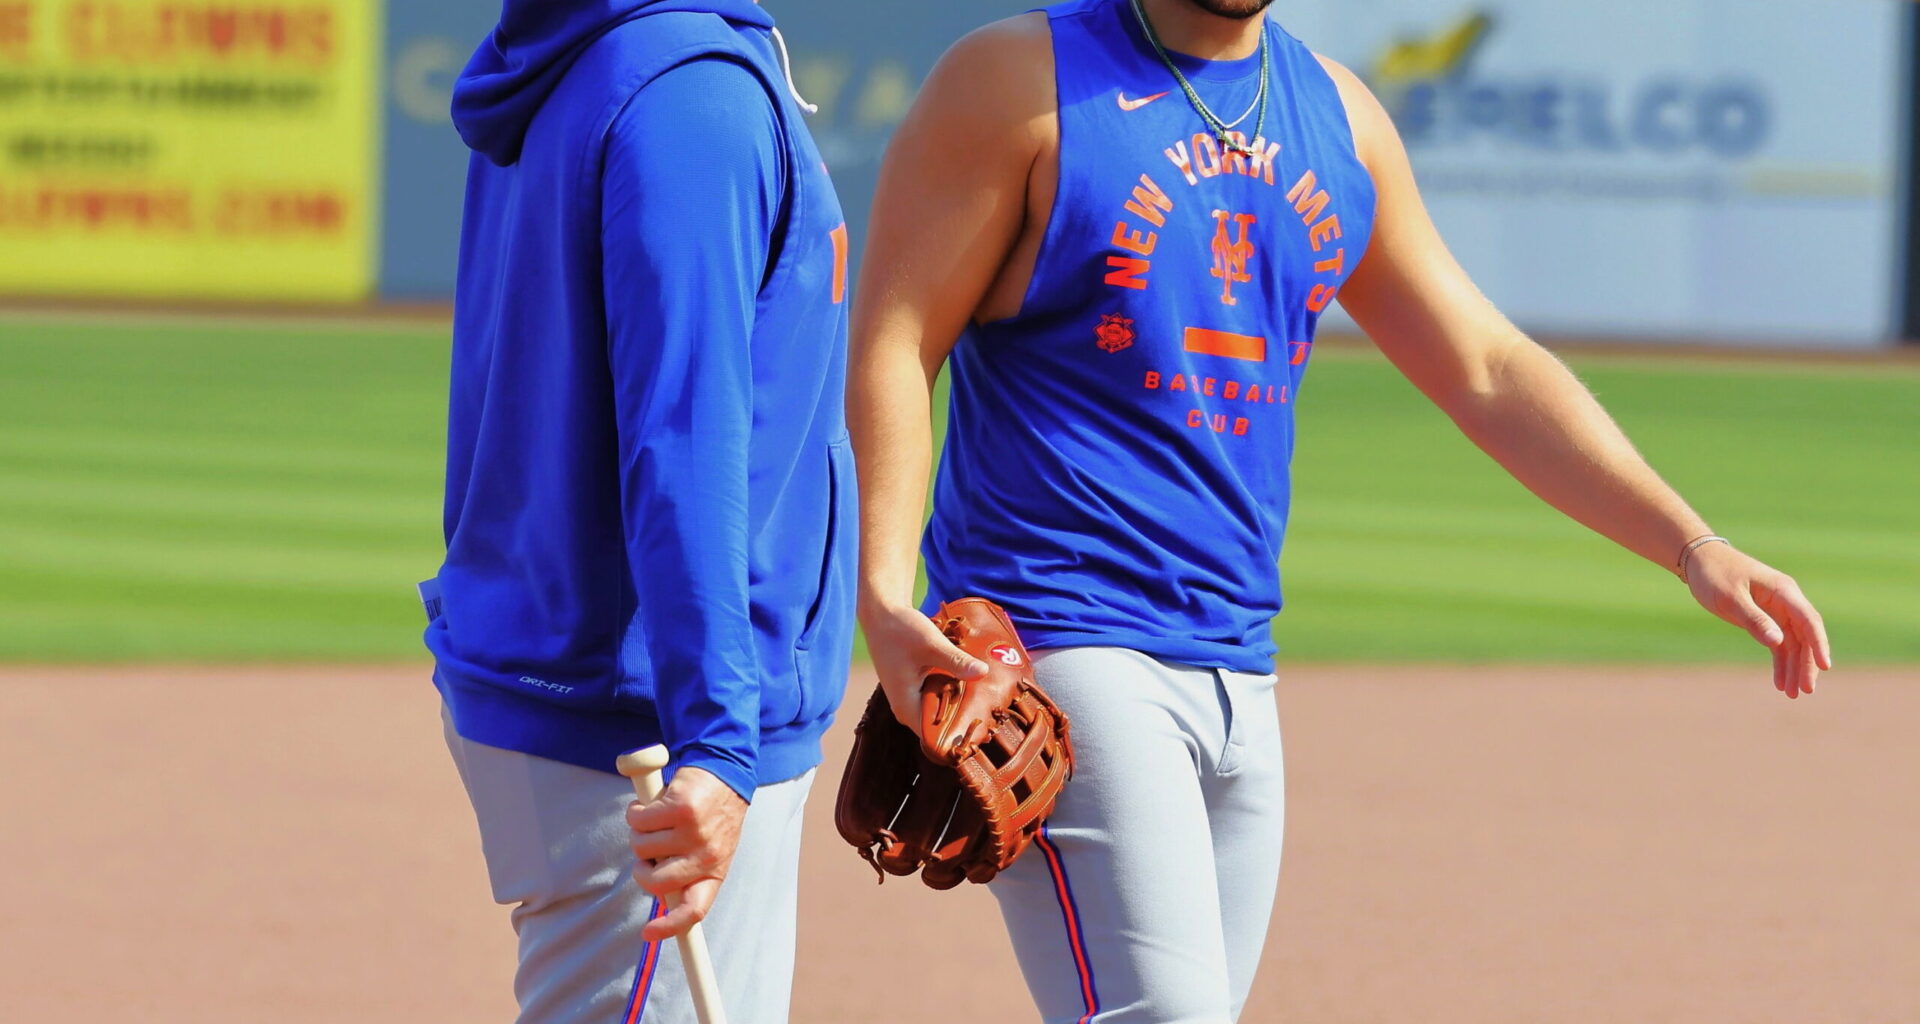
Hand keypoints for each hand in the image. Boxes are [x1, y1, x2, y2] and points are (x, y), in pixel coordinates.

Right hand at [625, 766, 747, 940]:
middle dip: (640, 870)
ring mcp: (693, 833)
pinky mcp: (679, 809)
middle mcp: (706, 855)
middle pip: (655, 883)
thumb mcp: (713, 848)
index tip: (647, 934)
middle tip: (646, 855)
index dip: (670, 927)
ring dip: (639, 832)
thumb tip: (664, 899)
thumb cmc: (712, 814)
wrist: (725, 770)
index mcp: (715, 870)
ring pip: (641, 847)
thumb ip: (690, 871)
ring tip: (657, 818)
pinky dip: (636, 811)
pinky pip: (638, 820)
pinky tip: (649, 803)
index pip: (695, 909)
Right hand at [859, 599, 987, 735]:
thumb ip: (956, 661)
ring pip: (940, 712)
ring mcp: (910, 699)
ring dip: (960, 705)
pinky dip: (952, 692)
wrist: (883, 614)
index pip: (936, 738)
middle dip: (964, 720)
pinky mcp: (915, 688)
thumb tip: (983, 672)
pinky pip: (937, 699)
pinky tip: (971, 683)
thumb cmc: (901, 630)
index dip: (959, 735)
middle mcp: (907, 709)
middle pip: (941, 727)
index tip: (984, 728)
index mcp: (907, 707)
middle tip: (993, 712)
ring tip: (986, 698)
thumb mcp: (931, 645)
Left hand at [1685, 543, 1832, 698]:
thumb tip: (1778, 641)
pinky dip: (1780, 662)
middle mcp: (1786, 601)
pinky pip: (1779, 644)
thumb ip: (1754, 619)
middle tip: (1805, 691)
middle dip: (1806, 664)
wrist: (1699, 560)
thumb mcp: (1730, 598)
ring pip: (1793, 643)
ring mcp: (1778, 611)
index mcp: (1783, 591)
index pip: (1808, 620)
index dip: (1819, 644)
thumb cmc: (1714, 574)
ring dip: (1793, 667)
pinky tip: (1779, 683)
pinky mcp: (1766, 619)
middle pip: (1804, 636)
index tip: (1825, 667)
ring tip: (1791, 694)